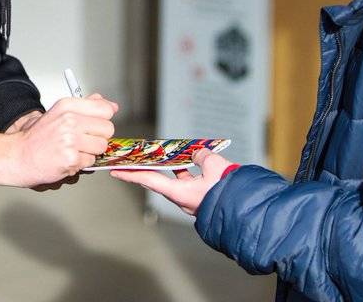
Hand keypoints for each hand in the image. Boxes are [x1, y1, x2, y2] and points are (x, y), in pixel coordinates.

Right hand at [0, 93, 117, 188]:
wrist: (17, 157)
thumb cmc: (37, 138)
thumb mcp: (60, 112)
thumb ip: (87, 106)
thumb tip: (112, 105)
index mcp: (67, 106)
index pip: (105, 109)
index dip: (103, 119)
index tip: (95, 125)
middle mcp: (69, 120)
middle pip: (108, 129)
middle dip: (98, 137)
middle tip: (82, 140)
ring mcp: (70, 140)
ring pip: (101, 147)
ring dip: (90, 152)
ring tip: (73, 150)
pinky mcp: (71, 159)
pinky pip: (91, 162)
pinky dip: (81, 164)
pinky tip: (68, 159)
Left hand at [110, 148, 232, 214]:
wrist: (247, 210)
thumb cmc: (229, 192)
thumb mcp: (214, 167)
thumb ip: (202, 156)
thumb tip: (197, 152)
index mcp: (180, 193)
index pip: (149, 181)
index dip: (131, 175)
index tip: (115, 172)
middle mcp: (182, 198)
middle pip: (157, 181)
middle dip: (144, 169)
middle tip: (130, 160)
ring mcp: (192, 198)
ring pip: (174, 180)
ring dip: (167, 166)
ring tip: (158, 153)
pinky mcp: (202, 196)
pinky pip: (188, 181)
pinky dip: (185, 169)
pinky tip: (189, 158)